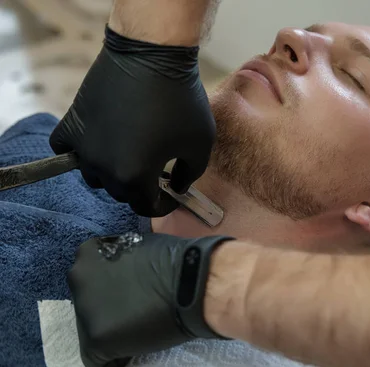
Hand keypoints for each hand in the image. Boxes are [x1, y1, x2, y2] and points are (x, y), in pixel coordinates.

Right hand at [50, 26, 215, 216]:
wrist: (150, 56)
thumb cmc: (180, 100)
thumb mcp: (200, 144)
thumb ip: (189, 174)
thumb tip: (177, 187)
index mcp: (133, 176)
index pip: (145, 207)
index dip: (163, 205)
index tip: (172, 195)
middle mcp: (102, 167)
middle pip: (120, 193)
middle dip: (141, 188)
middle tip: (155, 175)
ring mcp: (83, 145)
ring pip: (94, 176)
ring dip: (112, 174)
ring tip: (130, 158)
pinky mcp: (72, 123)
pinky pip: (66, 150)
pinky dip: (79, 152)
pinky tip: (98, 144)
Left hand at [68, 232, 232, 366]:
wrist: (194, 282)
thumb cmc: (178, 260)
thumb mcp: (143, 247)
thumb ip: (126, 259)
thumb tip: (128, 270)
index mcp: (88, 253)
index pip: (91, 275)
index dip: (113, 286)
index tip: (132, 291)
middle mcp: (78, 278)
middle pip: (87, 302)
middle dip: (108, 307)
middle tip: (136, 309)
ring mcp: (84, 310)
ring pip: (91, 330)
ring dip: (113, 330)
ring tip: (140, 328)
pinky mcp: (95, 339)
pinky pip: (98, 359)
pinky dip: (116, 357)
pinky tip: (137, 347)